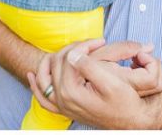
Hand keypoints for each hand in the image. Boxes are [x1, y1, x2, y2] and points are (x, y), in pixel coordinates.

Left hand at [30, 40, 155, 128]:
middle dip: (73, 48)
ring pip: (44, 77)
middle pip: (56, 63)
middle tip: (91, 44)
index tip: (99, 42)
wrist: (129, 121)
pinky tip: (32, 75)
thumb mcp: (111, 82)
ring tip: (72, 50)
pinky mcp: (63, 108)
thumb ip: (89, 66)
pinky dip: (36, 85)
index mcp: (72, 92)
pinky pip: (42, 97)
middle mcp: (62, 100)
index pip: (68, 58)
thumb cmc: (124, 102)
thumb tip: (72, 54)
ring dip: (54, 59)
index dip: (83, 46)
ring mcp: (61, 105)